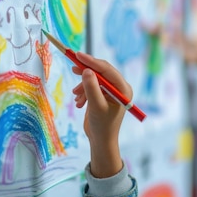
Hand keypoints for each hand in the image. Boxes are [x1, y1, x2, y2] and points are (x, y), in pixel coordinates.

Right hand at [71, 52, 130, 177]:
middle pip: (101, 71)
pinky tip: (79, 102)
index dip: (92, 61)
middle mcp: (119, 88)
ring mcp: (111, 91)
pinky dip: (83, 92)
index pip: (107, 70)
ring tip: (76, 96)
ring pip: (94, 78)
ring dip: (83, 86)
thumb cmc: (102, 126)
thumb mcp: (96, 106)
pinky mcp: (103, 94)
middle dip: (86, 71)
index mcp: (123, 89)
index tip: (78, 55)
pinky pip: (91, 86)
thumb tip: (86, 70)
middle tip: (73, 67)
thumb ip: (91, 88)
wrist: (101, 140)